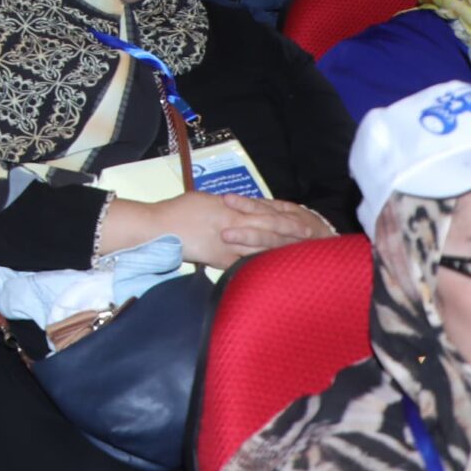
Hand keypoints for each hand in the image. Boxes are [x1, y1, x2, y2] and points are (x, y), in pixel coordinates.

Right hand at [153, 192, 331, 268]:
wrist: (160, 227)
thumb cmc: (179, 210)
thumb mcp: (205, 199)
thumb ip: (226, 205)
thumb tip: (238, 207)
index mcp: (231, 209)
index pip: (265, 213)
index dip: (285, 217)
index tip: (302, 220)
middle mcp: (234, 227)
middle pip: (268, 231)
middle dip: (290, 236)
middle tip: (310, 239)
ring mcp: (228, 246)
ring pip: (261, 249)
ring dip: (280, 252)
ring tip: (299, 257)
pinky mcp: (221, 261)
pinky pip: (245, 264)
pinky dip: (260, 267)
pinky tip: (272, 271)